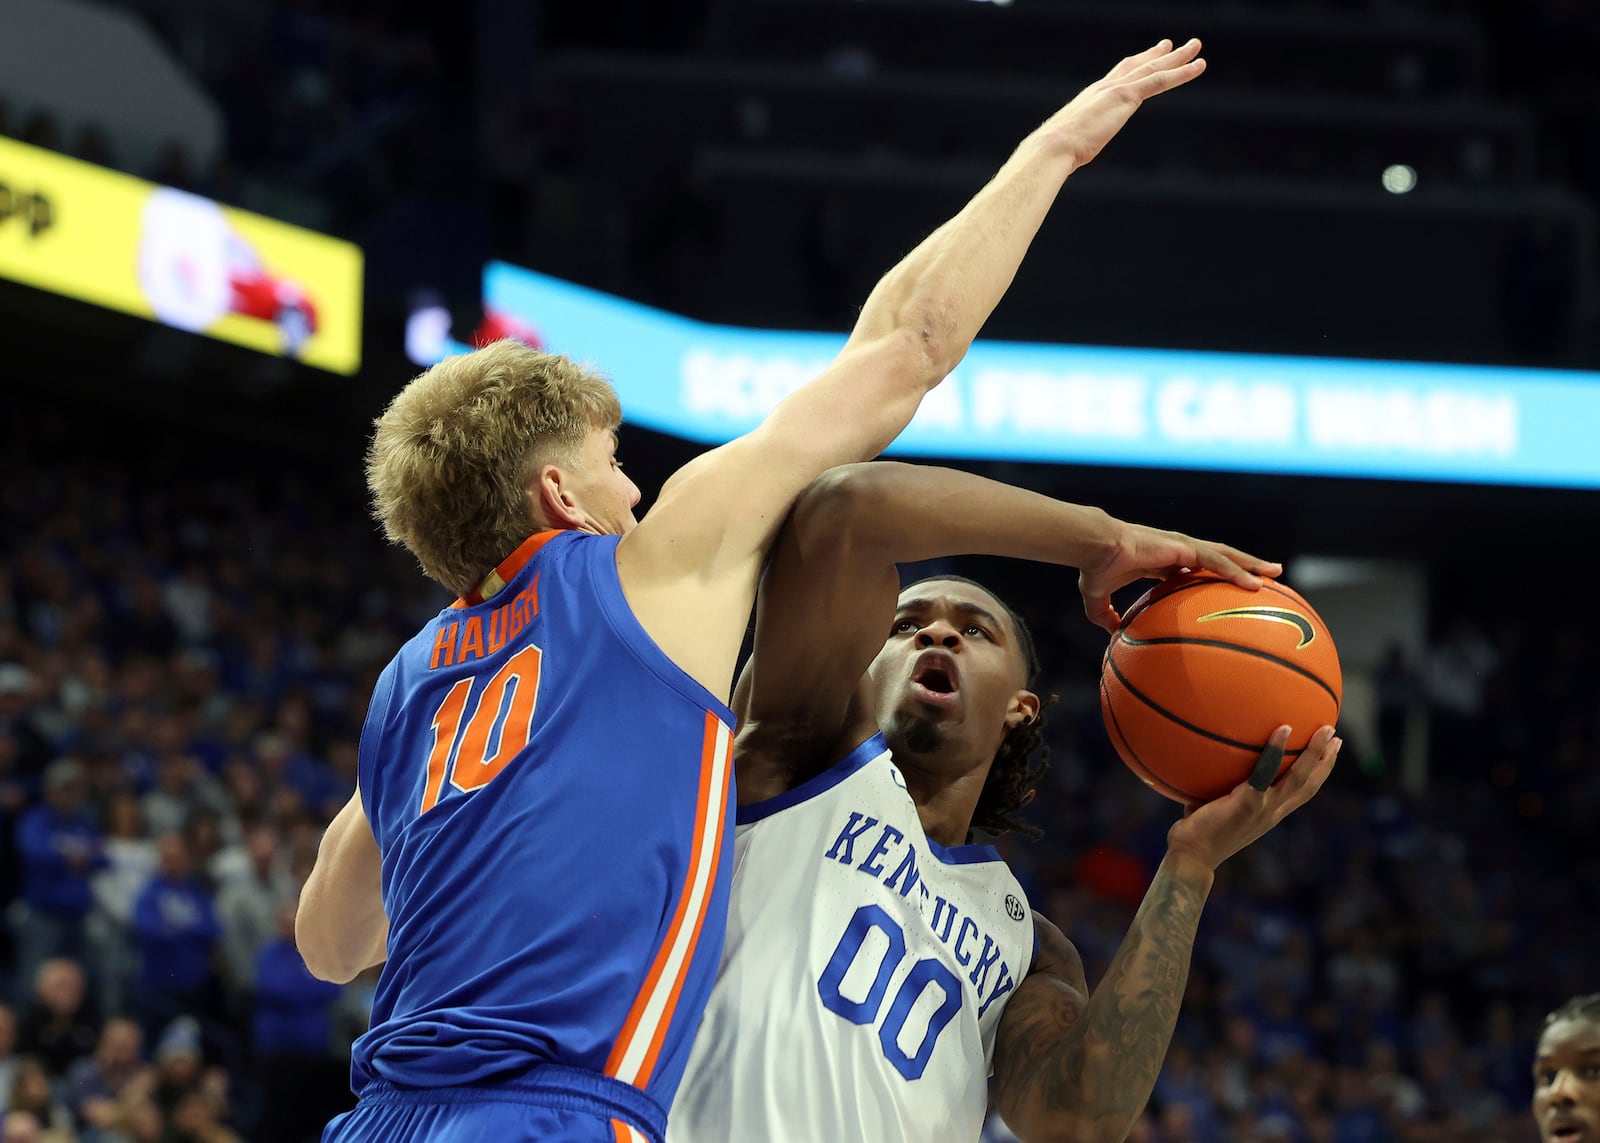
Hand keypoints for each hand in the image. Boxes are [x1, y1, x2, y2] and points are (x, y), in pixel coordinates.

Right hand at [1036, 39, 1206, 169]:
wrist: (1054, 146)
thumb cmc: (1057, 151)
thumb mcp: (1071, 142)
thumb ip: (1078, 141)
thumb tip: (1070, 154)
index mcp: (1093, 96)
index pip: (1119, 73)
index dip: (1136, 63)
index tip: (1148, 56)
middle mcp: (1105, 86)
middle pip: (1139, 65)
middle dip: (1159, 54)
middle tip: (1175, 45)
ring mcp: (1116, 89)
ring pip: (1154, 68)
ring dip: (1178, 57)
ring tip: (1196, 47)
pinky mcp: (1126, 97)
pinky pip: (1160, 80)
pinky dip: (1181, 73)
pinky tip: (1197, 67)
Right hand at [1079, 521, 1280, 633]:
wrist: (1095, 548)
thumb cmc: (1096, 568)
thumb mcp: (1098, 597)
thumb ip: (1105, 614)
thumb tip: (1111, 634)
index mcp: (1163, 560)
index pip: (1197, 567)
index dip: (1214, 575)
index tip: (1229, 586)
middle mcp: (1179, 550)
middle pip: (1220, 559)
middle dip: (1244, 566)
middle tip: (1268, 575)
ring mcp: (1185, 546)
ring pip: (1227, 556)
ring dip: (1251, 565)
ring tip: (1276, 572)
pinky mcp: (1186, 547)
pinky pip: (1218, 561)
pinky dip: (1238, 571)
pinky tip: (1255, 583)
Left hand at [1165, 725, 1339, 871]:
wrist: (1192, 856)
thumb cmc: (1197, 830)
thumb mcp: (1216, 806)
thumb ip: (1221, 788)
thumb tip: (1208, 760)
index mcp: (1270, 814)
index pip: (1302, 792)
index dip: (1318, 774)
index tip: (1329, 753)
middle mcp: (1273, 812)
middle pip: (1309, 784)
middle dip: (1326, 760)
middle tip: (1336, 736)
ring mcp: (1263, 808)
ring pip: (1299, 778)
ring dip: (1315, 753)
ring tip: (1326, 729)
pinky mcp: (1248, 803)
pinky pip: (1266, 773)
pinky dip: (1276, 751)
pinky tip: (1283, 729)